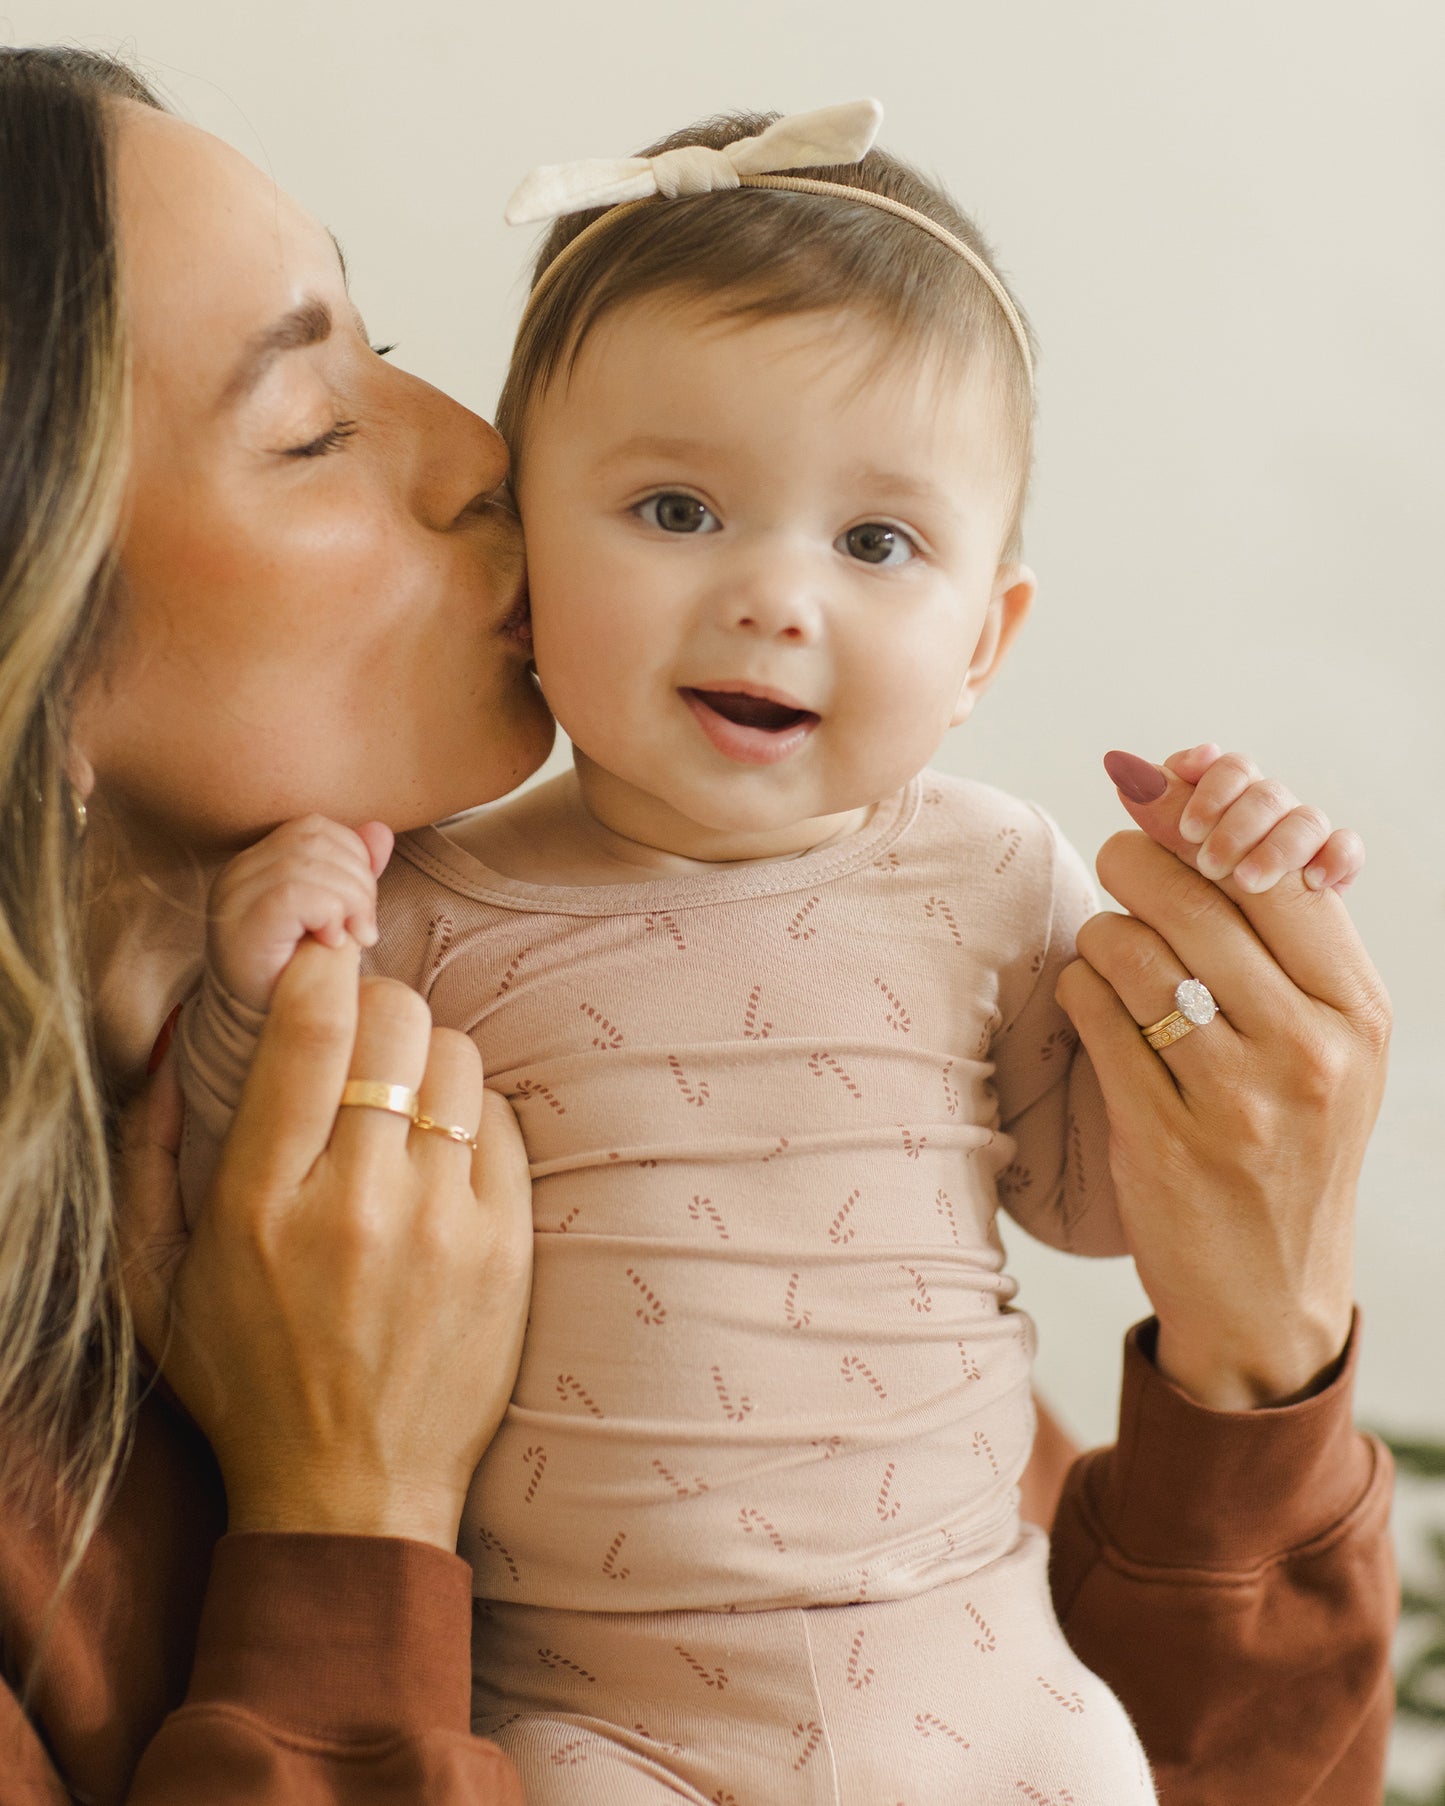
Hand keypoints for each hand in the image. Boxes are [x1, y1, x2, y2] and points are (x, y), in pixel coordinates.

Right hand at [118, 938, 532, 1547]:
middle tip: (365, 1036)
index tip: (319, 967)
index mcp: (259, 1206)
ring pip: (460, 1061)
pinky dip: (474, 1117)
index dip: (318, 973)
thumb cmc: (244, 1385)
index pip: (307, 1034)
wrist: (351, 1496)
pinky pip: (504, 1124)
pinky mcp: (506, 1251)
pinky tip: (444, 1152)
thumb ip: (148, 1164)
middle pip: (397, 1025)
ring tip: (406, 1099)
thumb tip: (169, 1060)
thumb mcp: (155, 1286)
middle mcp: (355, 1205)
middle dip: (378, 1008)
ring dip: (430, 1060)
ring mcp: (441, 1227)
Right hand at [207, 815, 393, 1010]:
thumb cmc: (298, 973)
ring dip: (350, 901)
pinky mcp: (242, 924)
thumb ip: (353, 873)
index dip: (353, 855)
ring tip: (353, 938)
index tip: (365, 904)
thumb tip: (381, 831)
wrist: (264, 1031)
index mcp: (257, 864)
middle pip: (315, 842)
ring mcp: (234, 898)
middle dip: (358, 881)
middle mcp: (237, 873)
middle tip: (365, 928)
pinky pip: (296, 894)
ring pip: (309, 865)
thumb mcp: (334, 916)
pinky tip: (332, 943)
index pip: (313, 828)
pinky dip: (329, 914)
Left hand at [1057, 750, 1389, 1409]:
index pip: (1279, 876)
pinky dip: (1078, 990)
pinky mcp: (1160, 1137)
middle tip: (1118, 860)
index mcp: (1361, 1015)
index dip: (1208, 823)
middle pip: (1194, 899)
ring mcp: (1236, 1100)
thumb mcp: (1325, 1042)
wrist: (1269, 1291)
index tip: (1165, 798)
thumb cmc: (1289, 1141)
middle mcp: (1310, 1052)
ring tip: (1112, 951)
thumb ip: (1272, 934)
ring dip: (1103, 933)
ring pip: (1130, 949)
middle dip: (1135, 860)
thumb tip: (1178, 792)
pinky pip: (1091, 1013)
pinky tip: (1093, 1003)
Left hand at [1106, 743, 1363, 892]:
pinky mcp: (1332, 871)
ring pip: (1304, 817)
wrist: (1233, 963)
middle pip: (1263, 792)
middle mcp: (1263, 815)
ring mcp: (1301, 840)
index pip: (1224, 769)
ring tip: (1248, 881)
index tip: (1188, 812)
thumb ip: (1158, 817)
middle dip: (1234, 822)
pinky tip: (1315, 882)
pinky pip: (1347, 848)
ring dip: (1276, 845)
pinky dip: (1335, 857)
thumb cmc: (1190, 907)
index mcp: (1222, 804)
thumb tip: (1128, 774)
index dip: (1207, 776)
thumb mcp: (1170, 862)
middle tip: (1207, 862)